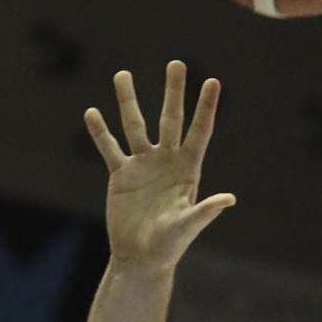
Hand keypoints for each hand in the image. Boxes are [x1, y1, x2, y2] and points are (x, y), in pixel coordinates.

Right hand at [85, 61, 234, 272]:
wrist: (140, 258)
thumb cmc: (169, 246)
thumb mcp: (188, 226)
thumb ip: (205, 211)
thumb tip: (229, 199)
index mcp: (188, 169)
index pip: (199, 131)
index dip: (206, 107)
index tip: (213, 82)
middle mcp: (166, 161)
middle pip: (170, 118)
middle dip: (173, 91)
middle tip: (176, 63)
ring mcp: (142, 165)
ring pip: (134, 125)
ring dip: (129, 100)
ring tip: (122, 74)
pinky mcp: (120, 175)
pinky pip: (109, 148)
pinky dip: (99, 132)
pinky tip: (92, 113)